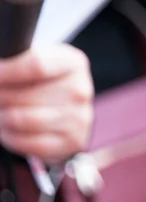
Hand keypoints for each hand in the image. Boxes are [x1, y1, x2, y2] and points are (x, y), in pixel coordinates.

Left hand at [0, 45, 93, 162]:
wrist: (64, 108)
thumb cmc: (39, 81)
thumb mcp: (32, 60)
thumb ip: (15, 60)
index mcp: (73, 63)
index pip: (37, 65)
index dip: (7, 72)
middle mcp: (80, 90)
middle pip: (24, 95)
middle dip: (1, 97)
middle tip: (0, 96)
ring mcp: (80, 118)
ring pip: (22, 120)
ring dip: (3, 117)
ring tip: (3, 112)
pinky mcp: (73, 141)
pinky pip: (27, 142)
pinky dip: (10, 136)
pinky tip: (10, 128)